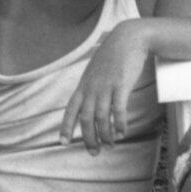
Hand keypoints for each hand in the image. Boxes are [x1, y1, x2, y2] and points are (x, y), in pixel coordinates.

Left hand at [60, 21, 150, 152]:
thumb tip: (90, 101)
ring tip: (111, 145)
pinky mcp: (121, 85)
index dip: (66, 127)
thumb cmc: (113, 56)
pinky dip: (119, 124)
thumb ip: (91, 86)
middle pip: (86, 119)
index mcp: (84, 86)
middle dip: (89, 139)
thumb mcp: (95, 71)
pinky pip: (118, 110)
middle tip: (94, 152)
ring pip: (102, 118)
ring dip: (106, 135)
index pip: (71, 110)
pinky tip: (122, 133)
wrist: (128, 38)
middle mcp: (92, 88)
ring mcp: (106, 87)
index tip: (62, 143)